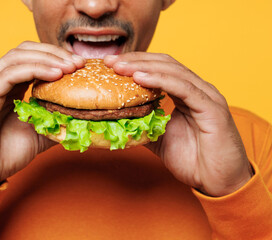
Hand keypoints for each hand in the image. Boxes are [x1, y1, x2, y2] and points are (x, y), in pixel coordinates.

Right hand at [0, 41, 84, 187]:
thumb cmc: (5, 154)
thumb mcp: (40, 134)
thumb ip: (56, 121)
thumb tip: (81, 117)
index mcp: (8, 86)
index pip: (32, 58)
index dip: (56, 57)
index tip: (79, 65)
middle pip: (25, 51)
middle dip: (54, 53)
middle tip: (78, 62)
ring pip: (17, 57)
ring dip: (47, 59)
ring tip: (70, 67)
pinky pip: (10, 74)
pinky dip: (35, 70)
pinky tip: (55, 74)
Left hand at [105, 53, 252, 196]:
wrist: (218, 182)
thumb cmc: (194, 160)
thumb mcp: (159, 139)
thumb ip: (143, 126)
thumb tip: (119, 121)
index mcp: (187, 93)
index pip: (159, 69)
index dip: (135, 63)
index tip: (110, 65)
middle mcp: (197, 89)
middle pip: (164, 64)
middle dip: (135, 60)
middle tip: (110, 61)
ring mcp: (206, 96)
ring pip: (172, 71)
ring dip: (143, 67)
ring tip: (120, 67)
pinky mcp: (212, 108)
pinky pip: (184, 88)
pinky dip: (160, 80)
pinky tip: (140, 78)